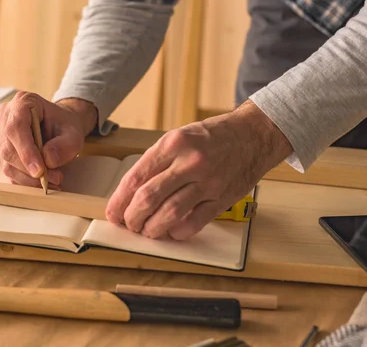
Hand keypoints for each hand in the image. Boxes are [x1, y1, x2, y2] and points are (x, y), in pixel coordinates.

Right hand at [0, 91, 97, 188]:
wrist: (60, 127)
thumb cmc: (65, 126)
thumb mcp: (74, 133)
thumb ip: (64, 145)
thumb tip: (48, 160)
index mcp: (22, 102)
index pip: (17, 127)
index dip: (26, 150)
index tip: (39, 170)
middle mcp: (7, 116)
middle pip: (9, 148)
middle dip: (30, 168)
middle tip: (55, 178)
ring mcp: (2, 135)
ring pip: (8, 162)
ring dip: (29, 178)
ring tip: (53, 181)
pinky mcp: (3, 152)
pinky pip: (10, 171)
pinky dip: (26, 181)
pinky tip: (42, 183)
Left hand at [105, 100, 292, 239]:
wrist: (253, 134)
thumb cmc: (211, 137)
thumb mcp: (178, 137)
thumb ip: (156, 162)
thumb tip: (131, 192)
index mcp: (173, 144)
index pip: (137, 177)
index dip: (120, 199)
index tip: (112, 212)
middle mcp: (190, 162)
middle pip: (150, 198)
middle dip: (133, 216)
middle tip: (129, 224)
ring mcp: (208, 182)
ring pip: (170, 214)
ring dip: (152, 228)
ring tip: (147, 230)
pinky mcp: (223, 198)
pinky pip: (195, 222)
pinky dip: (178, 232)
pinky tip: (171, 231)